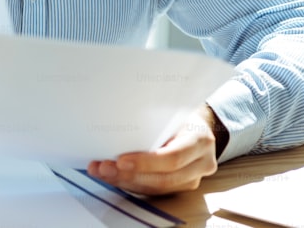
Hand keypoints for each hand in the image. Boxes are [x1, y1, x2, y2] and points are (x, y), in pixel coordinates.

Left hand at [86, 105, 222, 194]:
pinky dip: (130, 184)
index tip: (120, 160)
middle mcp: (201, 164)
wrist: (196, 126)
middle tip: (104, 168)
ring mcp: (192, 179)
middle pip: (163, 179)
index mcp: (201, 140)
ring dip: (124, 181)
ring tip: (102, 172)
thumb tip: (119, 127)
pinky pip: (153, 191)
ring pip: (155, 189)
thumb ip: (156, 124)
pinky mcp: (179, 188)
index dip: (146, 162)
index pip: (174, 157)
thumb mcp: (173, 112)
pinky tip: (112, 176)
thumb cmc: (181, 116)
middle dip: (129, 175)